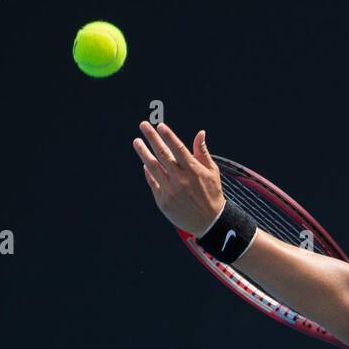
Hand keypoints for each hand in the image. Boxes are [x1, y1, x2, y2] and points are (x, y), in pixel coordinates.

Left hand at [132, 122, 224, 237]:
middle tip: (143, 125)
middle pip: (163, 154)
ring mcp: (170, 191)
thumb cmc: (211, 194)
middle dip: (152, 138)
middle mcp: (180, 180)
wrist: (208, 223)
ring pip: (153, 167)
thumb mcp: (212, 172)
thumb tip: (200, 133)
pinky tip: (145, 163)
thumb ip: (202, 152)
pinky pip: (153, 182)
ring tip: (137, 142)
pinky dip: (148, 172)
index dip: (168, 136)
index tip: (159, 125)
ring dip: (143, 153)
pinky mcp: (163, 202)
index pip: (178, 148)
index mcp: (193, 170)